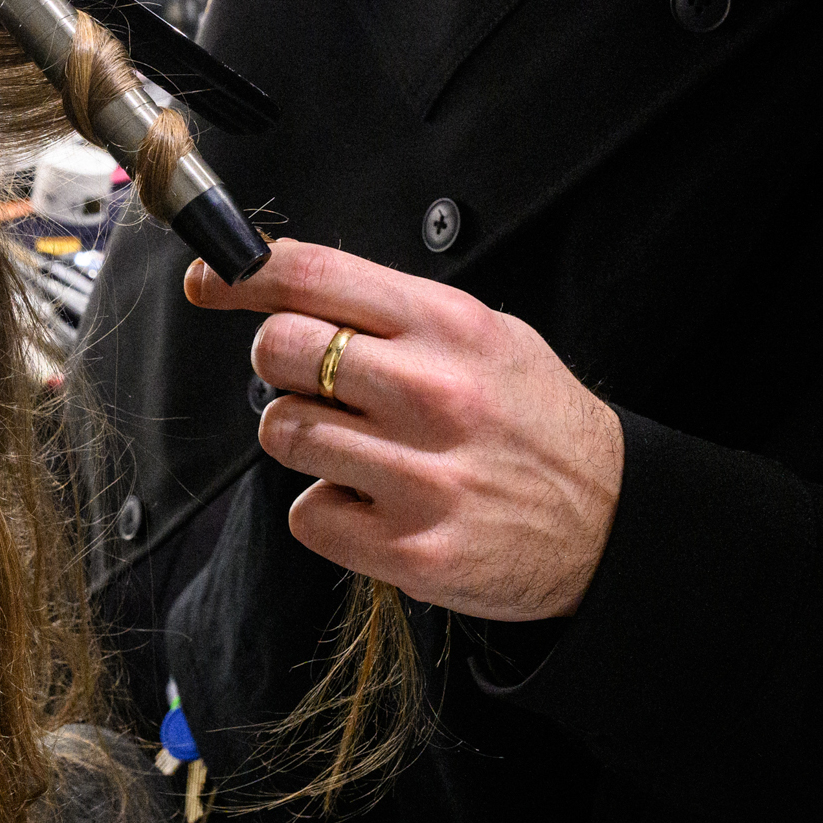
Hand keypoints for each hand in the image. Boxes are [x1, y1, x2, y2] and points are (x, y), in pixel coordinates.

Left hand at [184, 241, 623, 620]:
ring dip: (304, 441)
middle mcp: (432, 392)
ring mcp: (419, 475)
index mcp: (448, 328)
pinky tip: (378, 503)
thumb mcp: (488, 337)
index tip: (207, 281)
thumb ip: (395, 313)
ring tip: (362, 451)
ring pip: (281, 433)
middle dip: (279, 365)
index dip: (241, 274)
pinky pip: (307, 514)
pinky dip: (328, 511)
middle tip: (316, 386)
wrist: (615, 524)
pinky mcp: (408, 548)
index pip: (313, 276)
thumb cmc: (536, 424)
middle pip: (277, 350)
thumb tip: (285, 288)